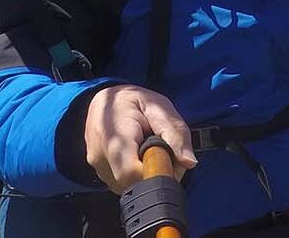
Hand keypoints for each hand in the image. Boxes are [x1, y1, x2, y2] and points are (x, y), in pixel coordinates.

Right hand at [83, 84, 197, 192]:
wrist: (102, 101)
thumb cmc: (132, 101)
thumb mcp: (158, 107)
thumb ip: (175, 133)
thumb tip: (189, 162)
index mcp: (115, 139)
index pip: (133, 175)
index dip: (157, 172)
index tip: (166, 156)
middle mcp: (102, 159)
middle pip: (137, 184)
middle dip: (156, 173)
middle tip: (160, 148)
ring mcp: (99, 170)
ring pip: (132, 186)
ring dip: (146, 173)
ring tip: (145, 148)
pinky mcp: (101, 176)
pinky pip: (125, 184)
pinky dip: (136, 174)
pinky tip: (135, 155)